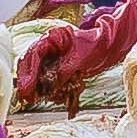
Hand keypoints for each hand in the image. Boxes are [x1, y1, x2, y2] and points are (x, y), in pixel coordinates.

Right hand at [15, 0, 136, 106]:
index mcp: (51, 38)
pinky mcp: (56, 66)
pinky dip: (46, 87)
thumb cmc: (96, 45)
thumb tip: (53, 81)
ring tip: (35, 99)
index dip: (28, 73)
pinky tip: (49, 96)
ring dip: (35, 86)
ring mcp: (51, 56)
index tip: (27, 87)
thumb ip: (65, 68)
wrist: (109, 45)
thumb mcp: (81, 57)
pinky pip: (46, 78)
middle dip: (27, 81)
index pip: (33, 55)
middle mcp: (48, 46)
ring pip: (36, 72)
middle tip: (28, 97)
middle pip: (29, 63)